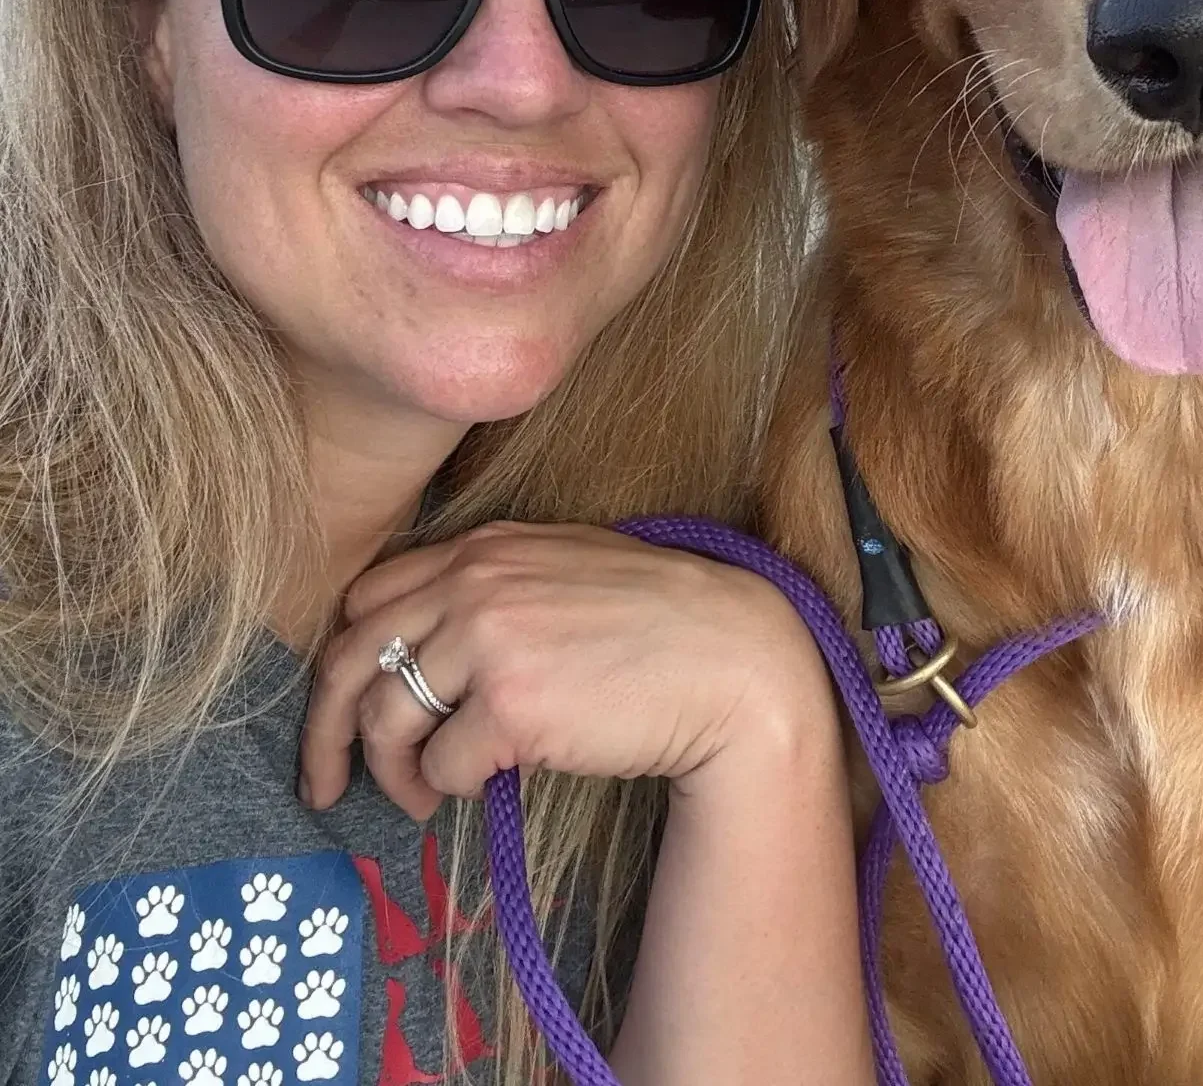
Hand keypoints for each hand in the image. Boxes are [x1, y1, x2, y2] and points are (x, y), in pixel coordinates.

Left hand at [298, 522, 829, 820]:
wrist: (736, 661)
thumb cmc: (662, 623)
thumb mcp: (568, 570)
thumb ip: (495, 585)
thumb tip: (427, 648)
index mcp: (486, 547)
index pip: (369, 600)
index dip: (346, 663)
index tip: (347, 709)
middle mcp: (476, 582)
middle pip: (350, 658)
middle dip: (325, 729)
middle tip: (328, 780)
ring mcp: (491, 639)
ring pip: (384, 718)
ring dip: (391, 773)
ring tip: (419, 798)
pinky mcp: (513, 705)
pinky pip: (442, 764)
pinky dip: (452, 787)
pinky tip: (483, 788)